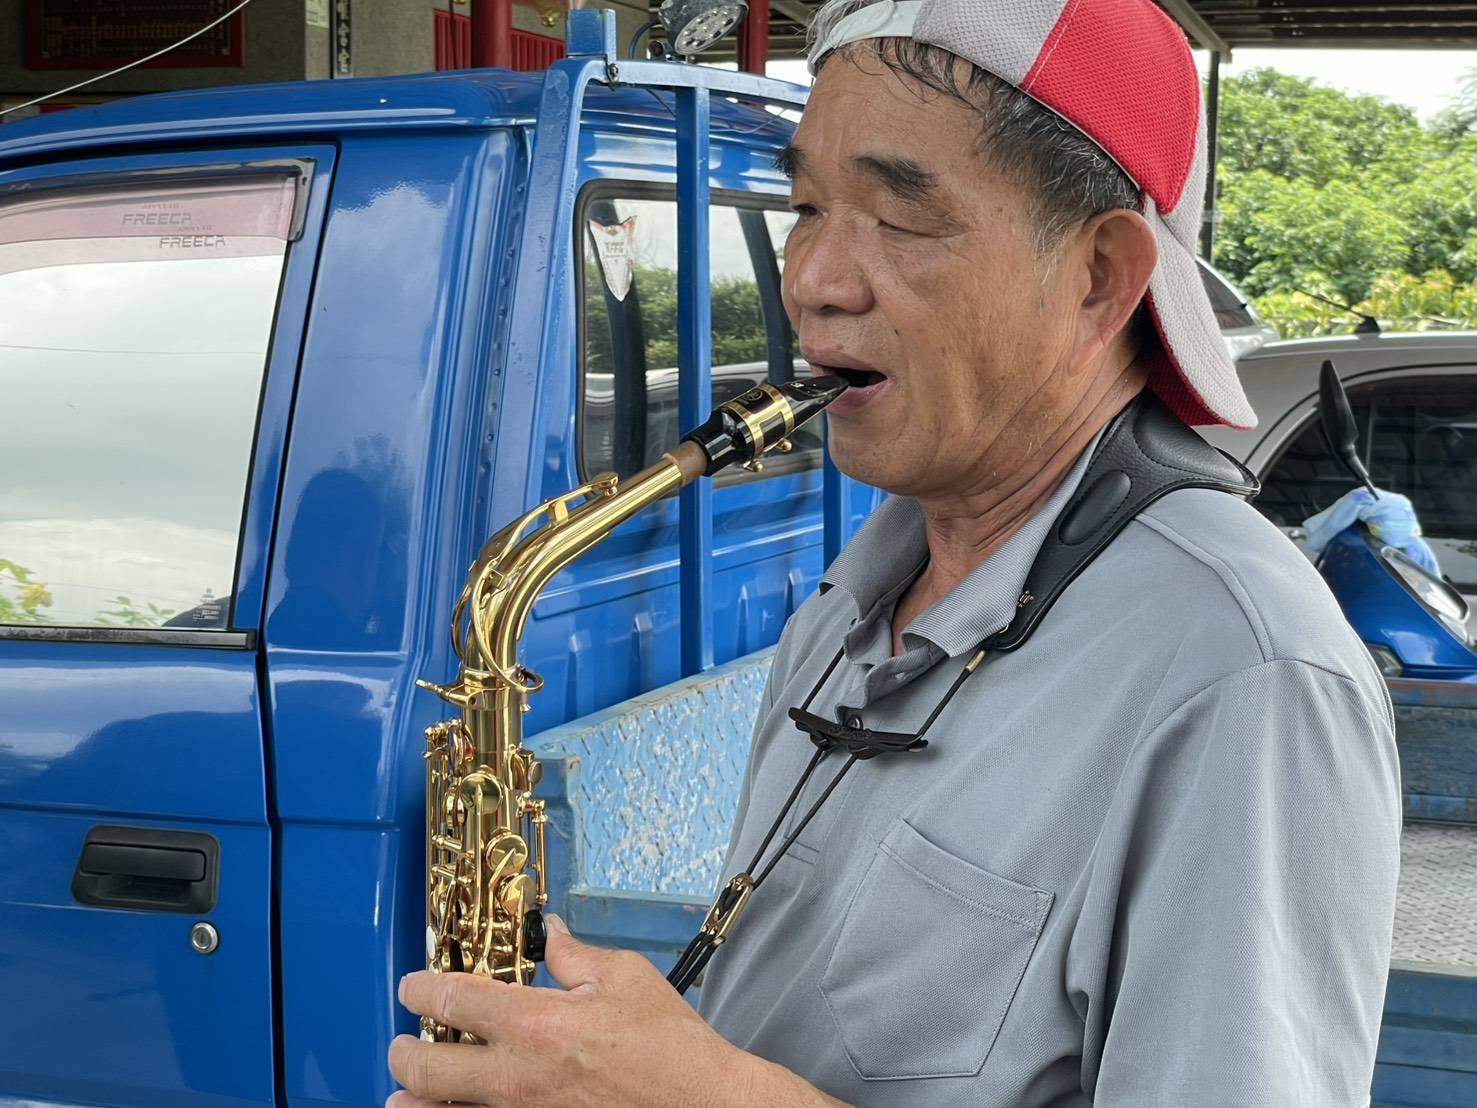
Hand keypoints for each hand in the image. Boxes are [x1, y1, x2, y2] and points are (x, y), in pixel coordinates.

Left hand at [388, 915, 839, 1107]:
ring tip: (408, 1093)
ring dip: (414, 1101)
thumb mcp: (625, 977)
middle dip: (402, 1054)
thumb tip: (553, 934)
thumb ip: (576, 956)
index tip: (412, 986)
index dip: (419, 989)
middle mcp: (516, 1075)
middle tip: (404, 1044)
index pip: (451, 1000)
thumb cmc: (669, 1044)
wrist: (701, 1104)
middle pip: (424, 1070)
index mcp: (535, 1021)